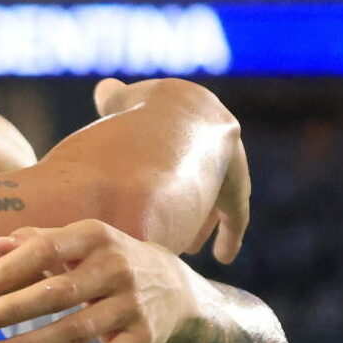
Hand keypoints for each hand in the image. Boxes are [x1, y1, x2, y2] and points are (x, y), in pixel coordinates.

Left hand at [0, 220, 212, 342]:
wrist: (175, 287)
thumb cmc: (108, 261)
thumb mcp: (80, 243)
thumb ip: (38, 241)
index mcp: (94, 237)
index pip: (47, 249)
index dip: (11, 268)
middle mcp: (116, 268)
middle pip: (58, 292)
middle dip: (13, 308)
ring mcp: (130, 306)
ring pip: (76, 331)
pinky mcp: (142, 339)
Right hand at [92, 77, 250, 260]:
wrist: (168, 122)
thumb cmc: (132, 114)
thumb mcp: (122, 105)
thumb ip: (116, 100)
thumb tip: (106, 85)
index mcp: (184, 113)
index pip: (176, 144)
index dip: (161, 169)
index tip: (157, 189)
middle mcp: (210, 138)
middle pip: (195, 173)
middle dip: (184, 197)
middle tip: (173, 222)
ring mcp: (226, 163)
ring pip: (213, 197)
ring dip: (199, 221)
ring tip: (187, 247)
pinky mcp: (236, 187)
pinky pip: (234, 214)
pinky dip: (228, 234)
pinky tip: (224, 256)